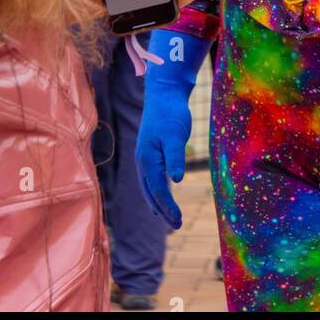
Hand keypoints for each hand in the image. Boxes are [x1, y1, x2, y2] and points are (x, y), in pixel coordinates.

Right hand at [136, 29, 209, 228]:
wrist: (164, 94)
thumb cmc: (171, 113)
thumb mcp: (175, 134)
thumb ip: (175, 156)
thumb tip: (176, 180)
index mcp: (147, 159)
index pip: (156, 190)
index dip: (166, 207)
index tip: (177, 221)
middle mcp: (142, 161)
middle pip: (150, 192)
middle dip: (162, 210)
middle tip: (176, 225)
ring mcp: (145, 158)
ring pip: (148, 187)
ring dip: (158, 203)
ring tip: (168, 219)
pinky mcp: (151, 153)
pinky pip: (151, 179)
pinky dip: (156, 192)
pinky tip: (161, 197)